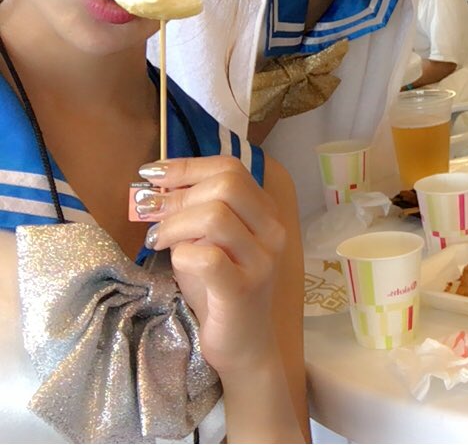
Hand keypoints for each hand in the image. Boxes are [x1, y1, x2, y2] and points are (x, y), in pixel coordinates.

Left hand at [142, 156, 286, 374]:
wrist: (243, 345)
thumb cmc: (220, 290)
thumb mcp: (208, 242)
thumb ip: (193, 213)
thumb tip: (155, 186)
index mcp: (265, 214)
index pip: (231, 168)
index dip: (187, 166)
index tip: (151, 174)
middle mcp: (272, 232)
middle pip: (226, 185)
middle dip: (178, 195)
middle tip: (151, 214)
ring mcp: (261, 260)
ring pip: (216, 216)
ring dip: (175, 224)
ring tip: (158, 240)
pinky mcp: (244, 289)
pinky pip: (206, 256)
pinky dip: (181, 254)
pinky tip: (174, 263)